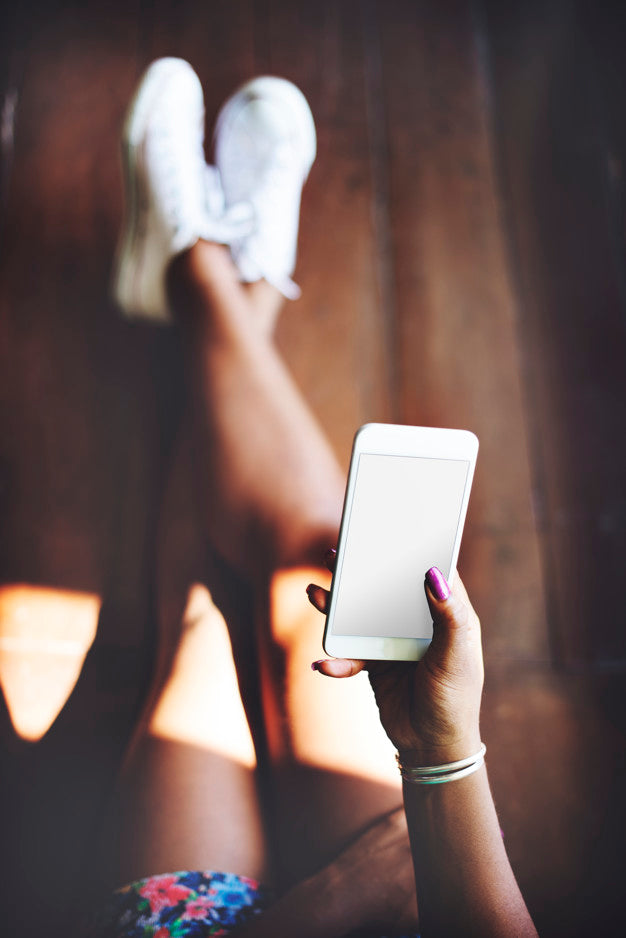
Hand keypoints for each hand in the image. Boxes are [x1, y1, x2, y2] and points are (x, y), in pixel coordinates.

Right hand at [307, 559, 483, 764]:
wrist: (432, 748)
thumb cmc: (455, 700)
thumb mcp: (456, 656)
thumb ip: (448, 614)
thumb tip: (433, 572)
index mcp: (446, 612)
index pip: (428, 570)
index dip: (410, 549)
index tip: (388, 528)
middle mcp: (419, 622)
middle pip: (386, 587)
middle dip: (361, 573)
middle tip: (337, 554)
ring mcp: (394, 641)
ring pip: (361, 614)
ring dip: (337, 606)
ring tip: (315, 594)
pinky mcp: (375, 663)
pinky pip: (350, 653)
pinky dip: (337, 659)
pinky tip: (324, 665)